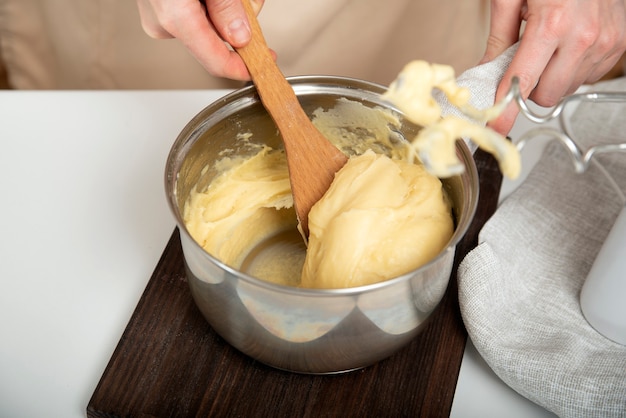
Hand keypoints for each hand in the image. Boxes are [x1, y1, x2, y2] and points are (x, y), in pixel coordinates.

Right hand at [137, 0, 264, 79]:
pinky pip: (196, 11)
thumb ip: (226, 7)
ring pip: (209, 22)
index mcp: (175, 18)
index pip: (216, 61)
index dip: (244, 67)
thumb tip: (240, 37)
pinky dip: (211, 1)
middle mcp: (163, 24)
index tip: (266, 62)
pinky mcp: (160, 6)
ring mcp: (159, 16)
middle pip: (217, 38)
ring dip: (227, 5)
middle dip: (239, 19)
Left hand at [483, 0, 625, 133]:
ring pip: (567, 88)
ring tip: (550, 45)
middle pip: (547, 95)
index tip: (497, 128)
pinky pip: (588, 76)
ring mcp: (606, 42)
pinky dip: (573, 67)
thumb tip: (485, 72)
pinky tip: (569, 44)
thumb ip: (498, 37)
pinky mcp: (620, 43)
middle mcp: (584, 37)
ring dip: (552, 77)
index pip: (522, 81)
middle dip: (530, 87)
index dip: (505, 108)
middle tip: (525, 64)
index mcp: (551, 24)